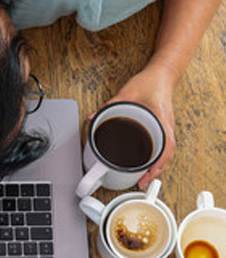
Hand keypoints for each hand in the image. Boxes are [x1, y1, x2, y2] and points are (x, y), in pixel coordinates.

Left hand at [93, 65, 176, 189]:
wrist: (162, 74)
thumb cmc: (149, 82)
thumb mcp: (125, 94)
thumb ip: (107, 107)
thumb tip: (92, 118)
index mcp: (160, 119)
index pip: (165, 147)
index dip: (157, 164)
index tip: (147, 176)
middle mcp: (166, 126)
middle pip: (166, 154)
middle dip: (155, 171)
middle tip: (142, 183)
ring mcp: (166, 127)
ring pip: (165, 152)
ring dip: (156, 167)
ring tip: (144, 178)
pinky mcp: (162, 127)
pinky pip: (163, 146)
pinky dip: (156, 158)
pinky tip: (147, 165)